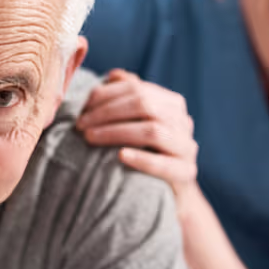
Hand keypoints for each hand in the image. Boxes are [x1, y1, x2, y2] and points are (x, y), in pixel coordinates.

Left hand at [76, 69, 199, 204]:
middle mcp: (183, 121)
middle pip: (144, 105)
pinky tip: (120, 156)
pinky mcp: (186, 174)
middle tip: (81, 125)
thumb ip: (129, 98)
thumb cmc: (146, 154)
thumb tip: (114, 74)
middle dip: (107, 112)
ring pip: (153, 131)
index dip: (106, 94)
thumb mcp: (137, 124)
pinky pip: (165, 164)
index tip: (81, 107)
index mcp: (172, 104)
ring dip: (117, 132)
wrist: (170, 194)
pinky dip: (142, 159)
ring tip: (91, 138)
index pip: (137, 89)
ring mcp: (187, 148)